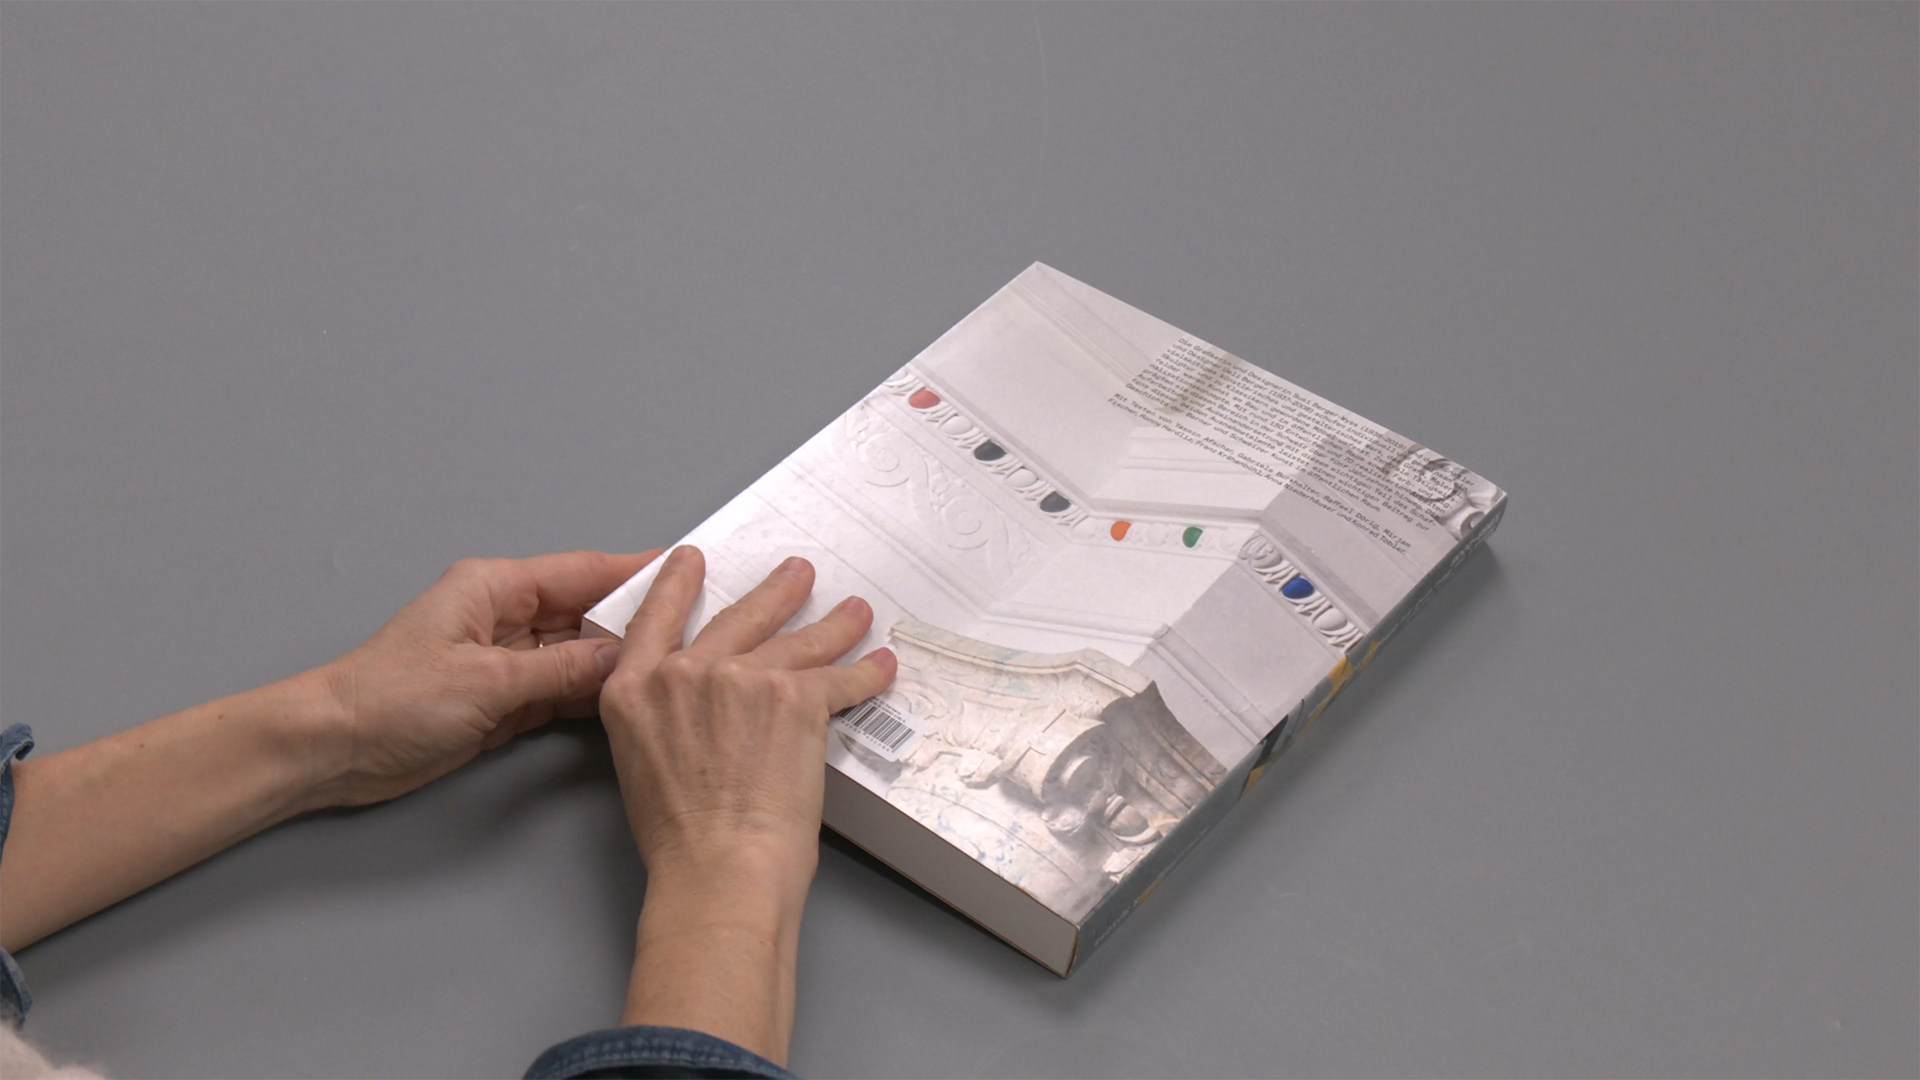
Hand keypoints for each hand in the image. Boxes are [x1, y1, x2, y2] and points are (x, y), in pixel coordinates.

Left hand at [311, 549, 661, 806]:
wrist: (332, 749)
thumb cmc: (389, 700)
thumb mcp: (486, 682)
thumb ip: (560, 669)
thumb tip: (623, 658)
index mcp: (495, 588)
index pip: (584, 571)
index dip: (638, 571)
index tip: (690, 566)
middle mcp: (505, 615)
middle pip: (588, 611)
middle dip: (640, 618)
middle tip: (700, 622)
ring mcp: (506, 659)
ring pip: (580, 653)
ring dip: (620, 660)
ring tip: (679, 661)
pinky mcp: (504, 700)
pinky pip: (563, 688)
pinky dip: (594, 694)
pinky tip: (631, 697)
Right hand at [599, 545, 894, 1061]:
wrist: (719, 864)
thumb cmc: (680, 837)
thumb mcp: (642, 761)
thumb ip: (664, 716)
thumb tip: (698, 706)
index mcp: (634, 690)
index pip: (654, 619)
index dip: (675, 585)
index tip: (690, 560)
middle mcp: (684, 671)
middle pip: (738, 617)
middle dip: (776, 592)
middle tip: (799, 573)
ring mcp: (741, 677)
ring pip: (797, 641)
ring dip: (833, 625)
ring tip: (855, 612)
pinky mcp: (795, 695)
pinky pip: (840, 676)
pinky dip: (867, 672)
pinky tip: (882, 665)